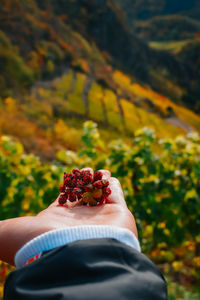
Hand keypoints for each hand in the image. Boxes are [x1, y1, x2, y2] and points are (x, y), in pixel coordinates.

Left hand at [0, 169, 137, 264]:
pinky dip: (110, 182)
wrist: (76, 253)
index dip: (66, 189)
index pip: (64, 202)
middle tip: (81, 173)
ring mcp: (101, 218)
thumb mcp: (10, 233)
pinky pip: (116, 193)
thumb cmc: (44, 241)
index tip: (66, 180)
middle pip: (83, 196)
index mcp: (59, 223)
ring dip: (96, 180)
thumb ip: (0, 229)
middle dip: (82, 182)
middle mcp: (81, 221)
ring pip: (100, 193)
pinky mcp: (120, 214)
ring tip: (91, 172)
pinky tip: (103, 176)